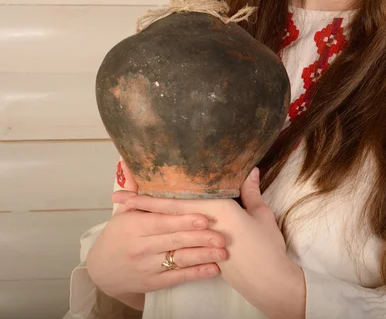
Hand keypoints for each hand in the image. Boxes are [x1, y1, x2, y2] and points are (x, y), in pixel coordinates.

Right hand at [86, 159, 226, 299]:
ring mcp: (146, 267)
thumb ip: (133, 189)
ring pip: (179, 260)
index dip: (183, 220)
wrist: (101, 271)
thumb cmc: (117, 235)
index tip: (204, 218)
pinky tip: (214, 268)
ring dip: (203, 256)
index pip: (162, 222)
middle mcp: (140, 247)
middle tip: (223, 236)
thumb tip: (127, 161)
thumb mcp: (123, 212)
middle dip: (200, 238)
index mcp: (134, 227)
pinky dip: (197, 273)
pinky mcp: (152, 283)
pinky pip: (177, 278)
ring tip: (225, 252)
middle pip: (174, 241)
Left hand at [122, 168, 305, 318]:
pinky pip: (173, 249)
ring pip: (167, 231)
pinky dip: (158, 242)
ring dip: (145, 223)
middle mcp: (203, 227)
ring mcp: (200, 246)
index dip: (154, 194)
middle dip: (140, 206)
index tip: (132, 186)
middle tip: (117, 198)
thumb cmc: (266, 246)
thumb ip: (251, 193)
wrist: (269, 280)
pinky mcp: (201, 260)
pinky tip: (147, 240)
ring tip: (124, 217)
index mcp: (216, 210)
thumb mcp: (261, 216)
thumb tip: (250, 170)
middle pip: (165, 213)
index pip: (177, 201)